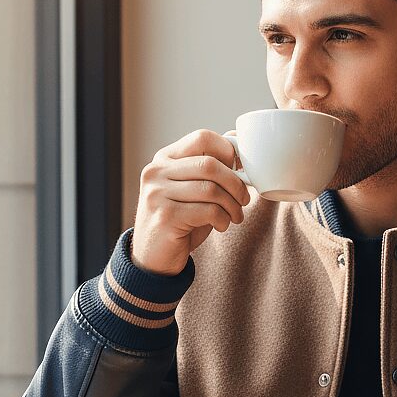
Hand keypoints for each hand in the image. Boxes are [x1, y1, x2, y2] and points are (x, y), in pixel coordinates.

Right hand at [131, 129, 249, 275]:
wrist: (153, 258)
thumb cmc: (180, 221)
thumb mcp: (192, 189)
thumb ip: (208, 169)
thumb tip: (238, 142)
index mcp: (164, 158)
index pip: (202, 138)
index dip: (228, 151)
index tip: (239, 170)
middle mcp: (156, 172)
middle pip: (210, 164)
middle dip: (236, 183)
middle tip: (243, 199)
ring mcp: (157, 194)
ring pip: (211, 189)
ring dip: (232, 205)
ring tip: (234, 215)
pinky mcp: (165, 217)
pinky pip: (208, 211)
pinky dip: (223, 219)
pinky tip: (221, 225)